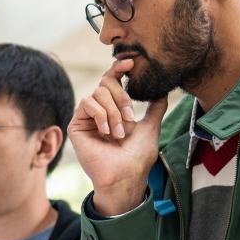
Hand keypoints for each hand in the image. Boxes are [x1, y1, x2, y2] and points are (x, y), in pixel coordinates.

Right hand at [68, 58, 167, 215]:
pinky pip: (87, 103)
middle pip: (105, 82)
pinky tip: (106, 131)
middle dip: (121, 97)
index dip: (119, 69)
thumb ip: (155, 108)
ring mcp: (87, 117)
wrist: (124, 176)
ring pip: (97, 93)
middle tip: (129, 116)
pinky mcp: (76, 125)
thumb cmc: (138, 157)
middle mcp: (100, 111)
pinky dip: (100, 114)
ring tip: (119, 132)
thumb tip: (163, 90)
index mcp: (115, 109)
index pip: (113, 81)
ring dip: (113, 110)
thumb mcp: (150, 127)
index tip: (131, 63)